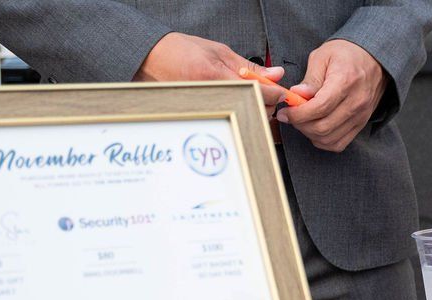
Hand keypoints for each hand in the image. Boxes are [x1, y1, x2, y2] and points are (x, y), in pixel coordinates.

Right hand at [135, 33, 285, 115]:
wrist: (150, 60)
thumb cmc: (181, 51)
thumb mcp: (219, 51)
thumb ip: (250, 67)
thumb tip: (276, 74)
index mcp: (216, 76)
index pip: (259, 93)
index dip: (277, 93)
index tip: (282, 90)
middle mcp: (212, 96)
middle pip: (255, 110)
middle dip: (267, 102)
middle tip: (267, 92)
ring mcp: (208, 109)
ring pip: (245, 116)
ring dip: (254, 107)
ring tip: (249, 94)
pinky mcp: (204, 117)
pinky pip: (231, 117)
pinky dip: (240, 110)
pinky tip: (236, 99)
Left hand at [276, 39, 387, 152]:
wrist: (373, 58)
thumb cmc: (346, 54)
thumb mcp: (323, 56)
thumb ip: (310, 79)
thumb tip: (296, 95)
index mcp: (346, 81)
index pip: (319, 107)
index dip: (298, 114)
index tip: (285, 112)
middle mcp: (356, 102)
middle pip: (323, 127)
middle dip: (300, 125)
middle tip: (290, 116)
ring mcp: (361, 116)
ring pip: (329, 139)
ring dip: (310, 134)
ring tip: (302, 121)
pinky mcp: (361, 124)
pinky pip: (339, 144)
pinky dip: (323, 141)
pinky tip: (315, 129)